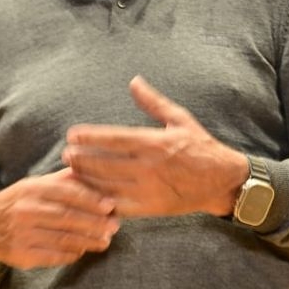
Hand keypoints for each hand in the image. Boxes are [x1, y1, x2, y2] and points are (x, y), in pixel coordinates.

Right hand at [0, 168, 119, 269]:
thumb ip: (61, 180)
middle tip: (114, 226)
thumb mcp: (34, 186)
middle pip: (67, 217)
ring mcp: (22, 234)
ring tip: (104, 241)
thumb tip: (91, 170)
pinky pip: (52, 256)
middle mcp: (26, 210)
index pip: (66, 193)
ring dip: (88, 241)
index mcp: (31, 189)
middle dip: (95, 222)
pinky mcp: (21, 256)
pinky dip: (71, 254)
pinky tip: (82, 251)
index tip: (111, 205)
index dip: (91, 199)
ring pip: (63, 239)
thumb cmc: (17, 203)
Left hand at [61, 75, 248, 217]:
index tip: (71, 134)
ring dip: (86, 180)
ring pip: (109, 186)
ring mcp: (149, 189)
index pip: (114, 139)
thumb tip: (134, 81)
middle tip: (65, 155)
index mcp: (154, 142)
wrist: (223, 181)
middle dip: (81, 159)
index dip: (90, 137)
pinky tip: (89, 197)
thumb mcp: (180, 118)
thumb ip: (153, 102)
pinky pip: (120, 206)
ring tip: (70, 173)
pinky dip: (102, 202)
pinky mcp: (151, 208)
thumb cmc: (200, 146)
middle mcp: (149, 167)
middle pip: (105, 164)